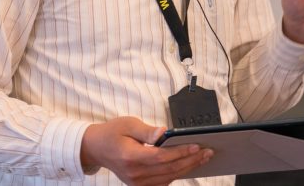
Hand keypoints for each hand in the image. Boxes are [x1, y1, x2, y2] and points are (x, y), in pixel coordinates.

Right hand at [80, 116, 212, 185]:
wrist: (96, 148)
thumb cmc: (112, 133)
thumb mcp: (128, 124)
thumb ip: (147, 130)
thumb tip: (165, 132)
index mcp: (131, 157)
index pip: (161, 157)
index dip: (181, 153)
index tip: (197, 146)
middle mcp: (134, 174)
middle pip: (169, 170)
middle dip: (191, 161)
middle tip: (207, 152)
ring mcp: (137, 183)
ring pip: (168, 178)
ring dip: (187, 168)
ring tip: (202, 158)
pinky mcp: (139, 185)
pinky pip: (162, 183)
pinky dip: (176, 175)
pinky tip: (188, 165)